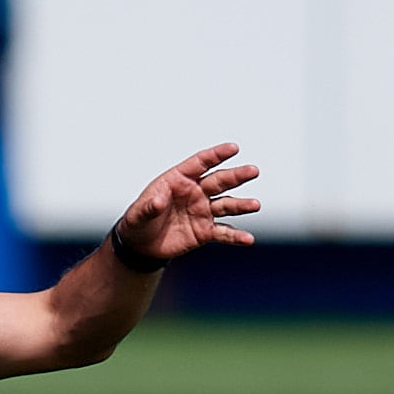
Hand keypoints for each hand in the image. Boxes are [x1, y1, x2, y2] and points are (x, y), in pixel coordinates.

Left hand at [114, 142, 260, 265]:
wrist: (141, 245)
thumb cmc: (139, 221)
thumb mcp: (138, 213)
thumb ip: (149, 206)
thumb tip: (158, 201)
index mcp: (179, 180)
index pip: (201, 163)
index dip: (217, 155)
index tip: (234, 148)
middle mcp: (196, 192)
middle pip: (219, 181)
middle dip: (236, 176)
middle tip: (253, 171)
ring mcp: (202, 212)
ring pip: (226, 205)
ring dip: (241, 205)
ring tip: (255, 205)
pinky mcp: (205, 232)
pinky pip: (223, 233)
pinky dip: (236, 236)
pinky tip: (248, 239)